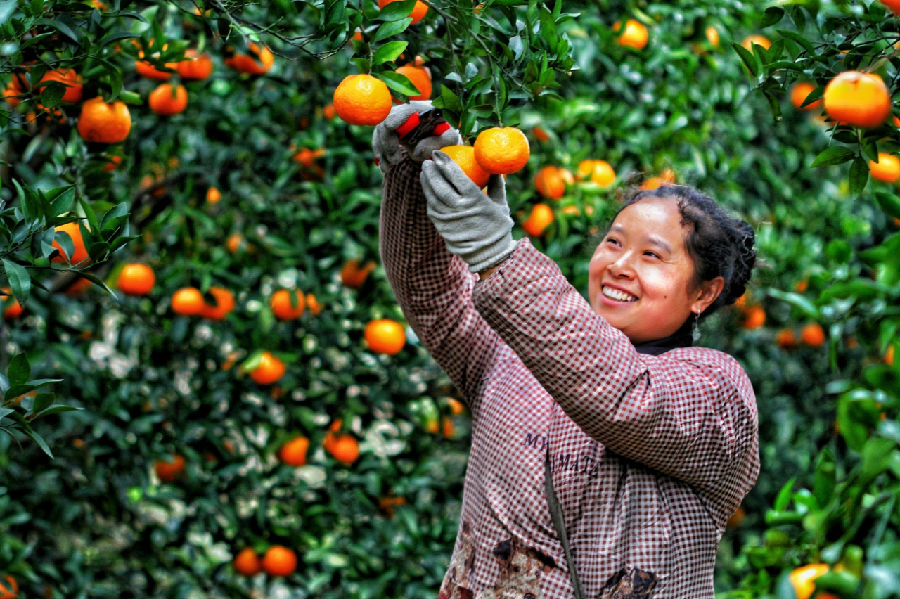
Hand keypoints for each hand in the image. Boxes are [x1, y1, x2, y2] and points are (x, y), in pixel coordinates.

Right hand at [371, 101, 461, 173]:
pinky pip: (379, 138)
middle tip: (395, 162)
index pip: (395, 115)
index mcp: (417, 109)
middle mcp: (404, 111)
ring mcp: (396, 119)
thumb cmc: (448, 134)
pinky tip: (385, 166)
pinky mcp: (392, 129)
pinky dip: (381, 154)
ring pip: (379, 132)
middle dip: (386, 146)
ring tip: (388, 168)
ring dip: (382, 152)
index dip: (390, 132)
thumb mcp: (449, 139)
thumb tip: (417, 149)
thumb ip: (437, 144)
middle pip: (383, 124)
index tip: (396, 152)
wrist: (443, 135)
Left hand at [421, 150, 515, 272]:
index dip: (445, 163)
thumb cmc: (498, 228)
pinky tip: (428, 190)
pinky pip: (432, 209)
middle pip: (440, 185)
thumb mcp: (502, 204)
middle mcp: (459, 209)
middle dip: (431, 170)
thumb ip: (497, 184)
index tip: (437, 153)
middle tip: (427, 160)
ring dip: (426, 182)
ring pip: (432, 197)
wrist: (489, 256)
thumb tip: (494, 167)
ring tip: (424, 172)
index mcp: (475, 200)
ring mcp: (448, 219)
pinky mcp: (442, 228)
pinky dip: (429, 197)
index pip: (455, 176)